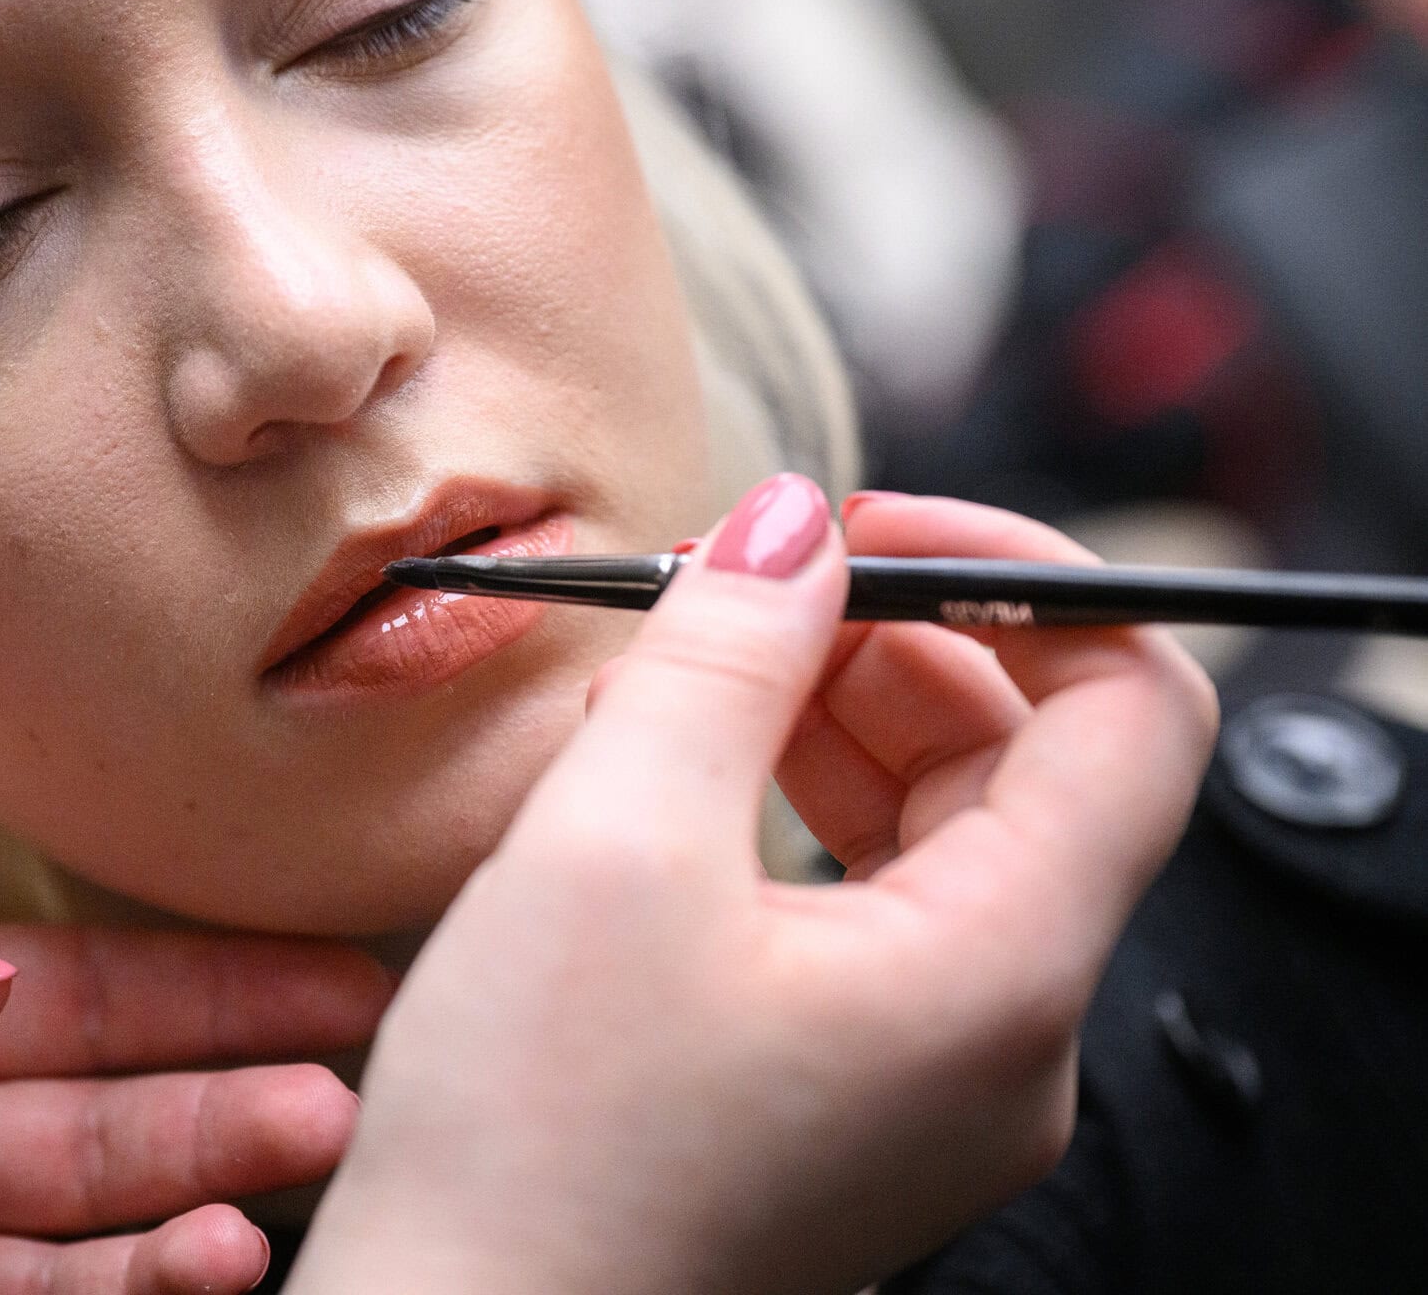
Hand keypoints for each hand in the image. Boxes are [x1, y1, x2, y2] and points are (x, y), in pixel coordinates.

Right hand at [290, 482, 1216, 1294]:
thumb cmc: (532, 1144)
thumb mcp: (611, 846)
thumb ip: (724, 654)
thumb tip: (789, 521)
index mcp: (1000, 976)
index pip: (1135, 710)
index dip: (1019, 578)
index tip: (867, 529)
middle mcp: (1006, 1040)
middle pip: (1032, 764)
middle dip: (894, 642)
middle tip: (740, 590)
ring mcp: (934, 1081)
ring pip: (944, 834)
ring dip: (829, 719)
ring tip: (680, 678)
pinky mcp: (854, 1097)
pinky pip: (871, 910)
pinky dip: (790, 813)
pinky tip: (673, 777)